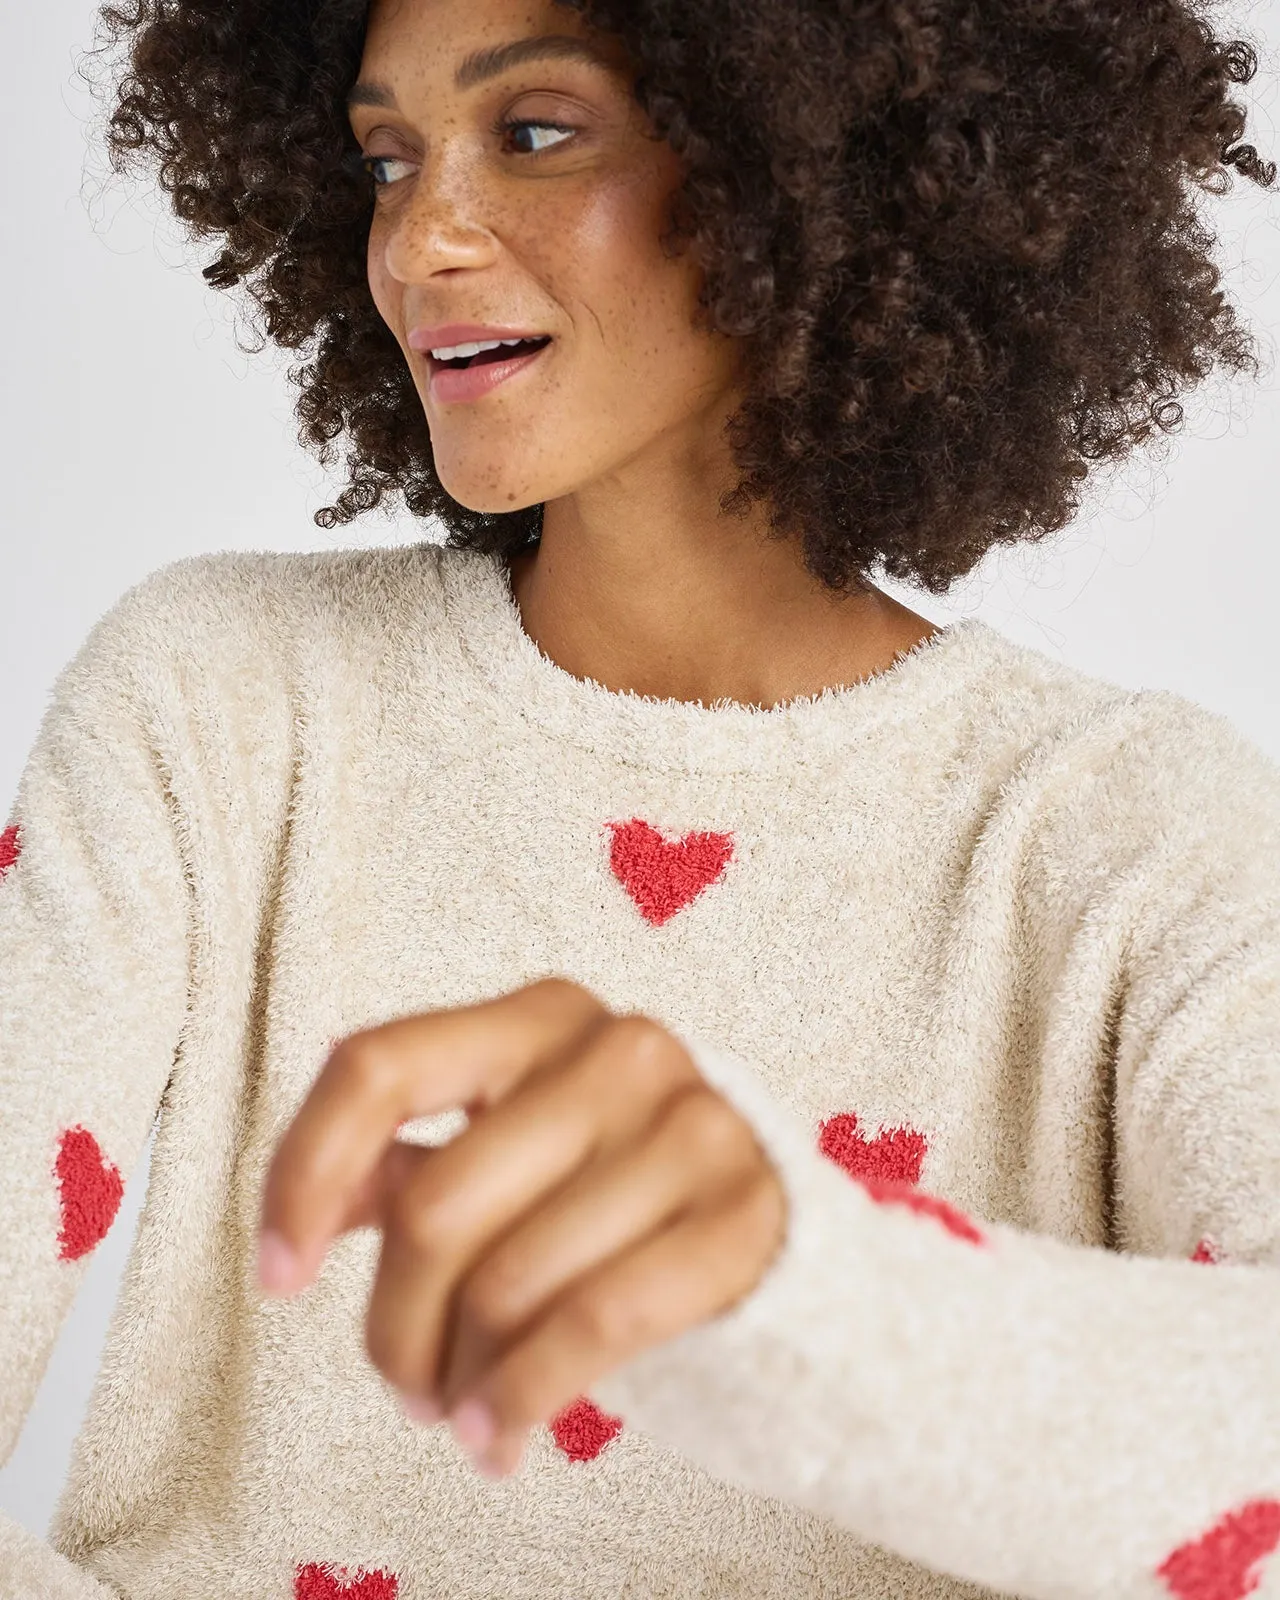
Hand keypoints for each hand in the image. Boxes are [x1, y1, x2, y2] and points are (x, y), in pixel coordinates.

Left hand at [255, 976, 787, 1478]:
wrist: (766, 1233)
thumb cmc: (608, 1193)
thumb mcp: (504, 1152)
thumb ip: (406, 1160)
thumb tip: (311, 1207)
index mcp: (539, 1016)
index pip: (380, 1067)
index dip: (304, 1173)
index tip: (278, 1274)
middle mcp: (618, 1049)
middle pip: (435, 1206)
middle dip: (396, 1329)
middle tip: (406, 1386)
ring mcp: (691, 1123)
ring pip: (510, 1281)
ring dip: (461, 1381)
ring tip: (462, 1413)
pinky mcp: (746, 1212)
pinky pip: (598, 1322)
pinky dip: (527, 1398)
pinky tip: (504, 1434)